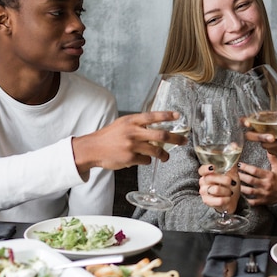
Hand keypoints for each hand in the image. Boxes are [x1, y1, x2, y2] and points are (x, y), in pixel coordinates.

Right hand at [72, 111, 187, 172]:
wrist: (92, 148)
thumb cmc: (109, 136)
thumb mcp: (123, 124)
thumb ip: (138, 125)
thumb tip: (157, 129)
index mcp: (131, 120)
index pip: (153, 116)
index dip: (167, 116)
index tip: (178, 116)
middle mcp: (133, 132)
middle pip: (161, 135)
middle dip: (176, 138)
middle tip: (184, 141)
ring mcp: (131, 145)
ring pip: (156, 150)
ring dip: (164, 155)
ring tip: (166, 157)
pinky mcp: (129, 158)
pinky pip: (146, 160)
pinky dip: (147, 160)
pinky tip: (142, 159)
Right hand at [198, 165, 240, 212]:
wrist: (232, 200)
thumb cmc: (231, 186)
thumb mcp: (233, 173)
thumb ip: (232, 162)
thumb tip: (235, 146)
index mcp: (207, 174)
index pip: (202, 170)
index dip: (206, 168)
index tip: (213, 167)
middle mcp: (203, 182)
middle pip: (211, 178)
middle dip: (225, 180)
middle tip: (232, 182)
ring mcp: (204, 192)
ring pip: (216, 189)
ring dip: (227, 191)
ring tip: (230, 192)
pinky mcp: (207, 202)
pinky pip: (218, 200)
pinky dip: (226, 199)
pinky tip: (228, 198)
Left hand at [238, 153, 276, 205]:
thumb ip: (273, 159)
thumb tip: (268, 150)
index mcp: (269, 176)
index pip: (255, 171)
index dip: (246, 167)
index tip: (239, 165)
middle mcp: (266, 185)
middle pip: (250, 180)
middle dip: (241, 176)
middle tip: (234, 173)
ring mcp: (264, 194)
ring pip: (250, 191)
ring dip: (241, 187)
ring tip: (235, 184)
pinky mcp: (263, 201)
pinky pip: (253, 202)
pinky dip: (246, 200)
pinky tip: (240, 196)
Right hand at [243, 93, 276, 154]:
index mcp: (260, 120)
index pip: (246, 121)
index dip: (244, 122)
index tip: (247, 123)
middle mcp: (260, 131)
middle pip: (250, 136)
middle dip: (260, 137)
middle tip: (271, 137)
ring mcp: (265, 142)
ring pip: (264, 144)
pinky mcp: (272, 150)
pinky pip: (274, 150)